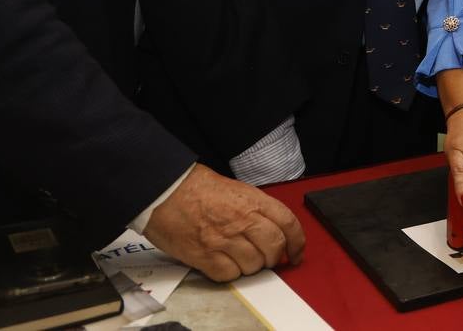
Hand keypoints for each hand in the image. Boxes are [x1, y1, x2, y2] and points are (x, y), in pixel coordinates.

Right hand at [143, 164, 304, 281]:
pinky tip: (224, 262)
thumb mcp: (235, 188)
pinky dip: (230, 273)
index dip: (298, 241)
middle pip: (274, 248)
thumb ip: (254, 207)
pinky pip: (230, 275)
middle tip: (268, 258)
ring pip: (254, 265)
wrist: (164, 191)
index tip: (297, 252)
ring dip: (252, 266)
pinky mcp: (207, 257)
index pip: (288, 223)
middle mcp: (242, 220)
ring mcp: (225, 240)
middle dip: (275, 257)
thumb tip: (269, 226)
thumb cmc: (195, 187)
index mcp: (252, 200)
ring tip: (241, 257)